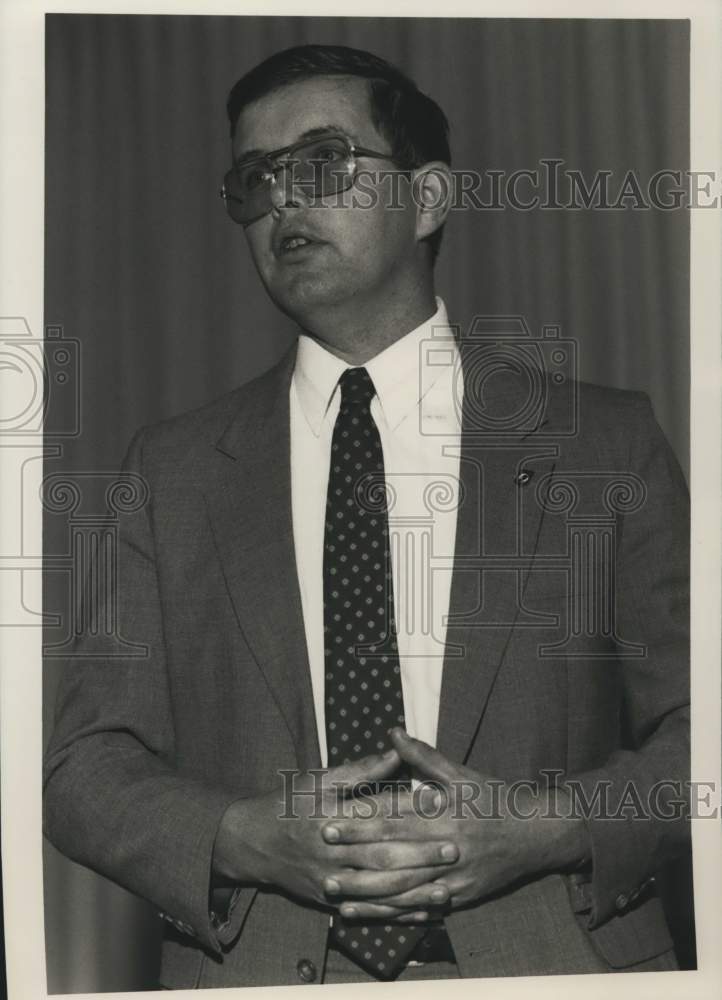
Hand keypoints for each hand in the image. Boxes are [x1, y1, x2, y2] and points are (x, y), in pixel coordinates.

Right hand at [212, 749, 459, 913]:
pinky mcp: (327, 901)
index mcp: (330, 815)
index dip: (408, 810)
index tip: (439, 804)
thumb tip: (396, 751)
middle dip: (418, 856)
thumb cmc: (288, 804)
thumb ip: (360, 769)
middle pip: (380, 856)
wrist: (250, 842)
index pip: (376, 813)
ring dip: (413, 892)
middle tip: (453, 850)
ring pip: (377, 890)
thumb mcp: (318, 780)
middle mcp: (330, 851)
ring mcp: (328, 880)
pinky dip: (395, 913)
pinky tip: (421, 913)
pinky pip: (367, 911)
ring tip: (445, 890)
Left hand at [320, 728, 589, 918]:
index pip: (395, 819)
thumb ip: (424, 756)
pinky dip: (393, 914)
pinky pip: (421, 910)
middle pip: (394, 855)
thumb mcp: (461, 774)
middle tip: (322, 854)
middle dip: (355, 855)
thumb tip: (393, 732)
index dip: (360, 821)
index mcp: (444, 815)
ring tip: (335, 891)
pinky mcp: (460, 898)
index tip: (330, 820)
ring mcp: (454, 877)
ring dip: (367, 892)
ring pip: (404, 889)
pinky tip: (369, 914)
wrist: (536, 834)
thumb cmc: (495, 799)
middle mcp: (447, 848)